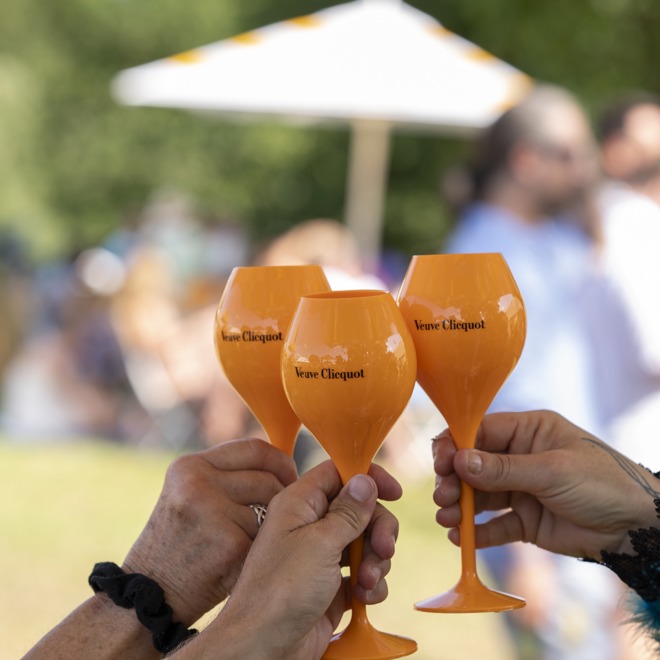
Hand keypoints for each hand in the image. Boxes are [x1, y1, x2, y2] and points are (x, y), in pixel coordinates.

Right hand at [122, 438, 297, 625]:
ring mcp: (213, 514)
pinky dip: (264, 552)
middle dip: (281, 497)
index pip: (254, 448)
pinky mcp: (230, 545)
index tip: (290, 476)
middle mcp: (198, 484)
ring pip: (271, 509)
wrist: (150, 595)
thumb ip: (226, 474)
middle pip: (267, 479)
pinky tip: (245, 563)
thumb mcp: (189, 494)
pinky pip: (268, 539)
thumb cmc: (180, 543)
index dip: (280, 461)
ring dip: (271, 527)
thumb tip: (282, 461)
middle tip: (277, 517)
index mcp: (189, 466)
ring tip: (251, 542)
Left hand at [180, 460, 400, 659]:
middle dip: (378, 528)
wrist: (263, 647)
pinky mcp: (331, 586)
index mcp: (300, 504)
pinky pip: (363, 574)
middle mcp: (310, 526)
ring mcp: (321, 557)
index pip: (338, 473)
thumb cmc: (282, 589)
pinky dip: (371, 584)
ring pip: (365, 542)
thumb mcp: (320, 543)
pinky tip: (365, 597)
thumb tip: (365, 480)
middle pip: (359, 510)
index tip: (395, 492)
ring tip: (368, 582)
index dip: (368, 478)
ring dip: (376, 560)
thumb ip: (348, 511)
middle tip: (385, 548)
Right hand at [432, 410, 659, 559]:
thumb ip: (503, 469)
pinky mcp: (525, 521)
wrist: (638, 529)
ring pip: (479, 495)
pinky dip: (476, 532)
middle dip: (455, 480)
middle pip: (473, 465)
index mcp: (528, 431)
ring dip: (460, 506)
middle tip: (444, 496)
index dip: (456, 445)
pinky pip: (494, 525)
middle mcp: (519, 457)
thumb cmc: (603, 483)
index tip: (441, 462)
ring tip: (446, 518)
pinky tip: (460, 538)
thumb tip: (459, 461)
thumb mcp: (552, 470)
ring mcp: (521, 490)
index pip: (480, 431)